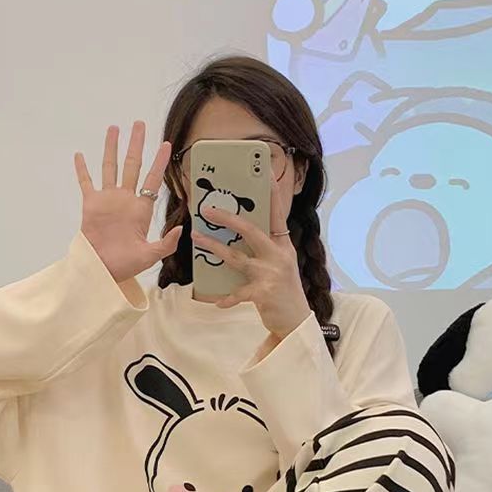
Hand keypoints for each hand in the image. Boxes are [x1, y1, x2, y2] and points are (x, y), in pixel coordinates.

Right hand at [74, 122, 182, 282]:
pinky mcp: (90, 205)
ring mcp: (108, 200)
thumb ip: (166, 242)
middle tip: (139, 124)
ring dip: (111, 148)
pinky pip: (86, 183)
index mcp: (141, 209)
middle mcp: (125, 200)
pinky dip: (82, 169)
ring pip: (109, 167)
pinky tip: (80, 155)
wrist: (102, 270)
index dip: (160, 162)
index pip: (153, 179)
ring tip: (114, 128)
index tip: (166, 144)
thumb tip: (182, 229)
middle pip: (132, 165)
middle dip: (136, 144)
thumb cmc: (127, 265)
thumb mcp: (151, 255)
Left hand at [190, 170, 311, 340]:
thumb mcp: (280, 264)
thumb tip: (238, 232)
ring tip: (196, 238)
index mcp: (283, 246)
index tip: (265, 171)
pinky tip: (217, 301)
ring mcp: (272, 274)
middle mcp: (279, 256)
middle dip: (228, 218)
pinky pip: (239, 293)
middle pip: (251, 231)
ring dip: (214, 248)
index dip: (272, 193)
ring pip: (237, 258)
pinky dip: (227, 298)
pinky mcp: (264, 293)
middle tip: (207, 209)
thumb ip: (264, 249)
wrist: (296, 321)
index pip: (277, 214)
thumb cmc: (283, 291)